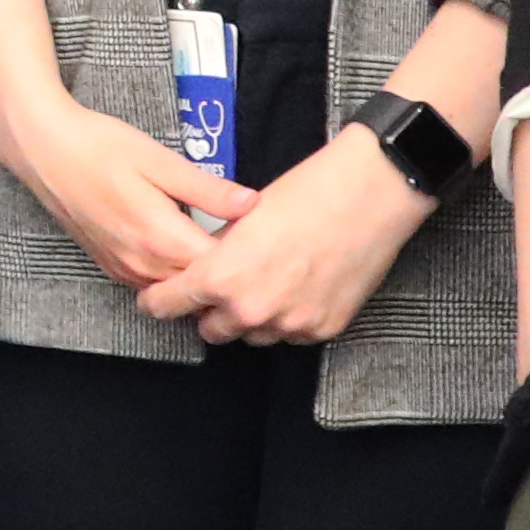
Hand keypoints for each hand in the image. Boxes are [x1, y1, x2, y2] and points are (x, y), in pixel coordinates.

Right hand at [0, 75, 250, 293]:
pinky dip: (175, 274)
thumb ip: (208, 189)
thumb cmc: (99, 147)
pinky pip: (154, 283)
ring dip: (201, 276)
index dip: (247, 255)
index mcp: (160, 238)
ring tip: (226, 251)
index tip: (264, 236)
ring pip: (177, 288)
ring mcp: (124, 270)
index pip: (220, 267)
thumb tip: (253, 204)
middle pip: (201, 284)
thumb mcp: (160, 161)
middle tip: (254, 246)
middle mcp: (142, 264)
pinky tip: (187, 250)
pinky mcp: (111, 267)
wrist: (43, 150)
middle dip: (227, 270)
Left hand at [138, 126, 426, 346]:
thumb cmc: (307, 194)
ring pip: (253, 336)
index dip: (159, 299)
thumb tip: (199, 265)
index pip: (165, 306)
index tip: (159, 296)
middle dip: (211, 311)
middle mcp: (251, 310)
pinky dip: (289, 318)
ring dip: (252, 318)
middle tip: (224, 287)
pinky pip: (291, 334)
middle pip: (210, 330)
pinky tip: (299, 287)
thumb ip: (215, 251)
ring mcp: (289, 324)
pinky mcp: (322, 329)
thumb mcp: (241, 217)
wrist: (370, 196)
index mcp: (221, 278)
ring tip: (268, 282)